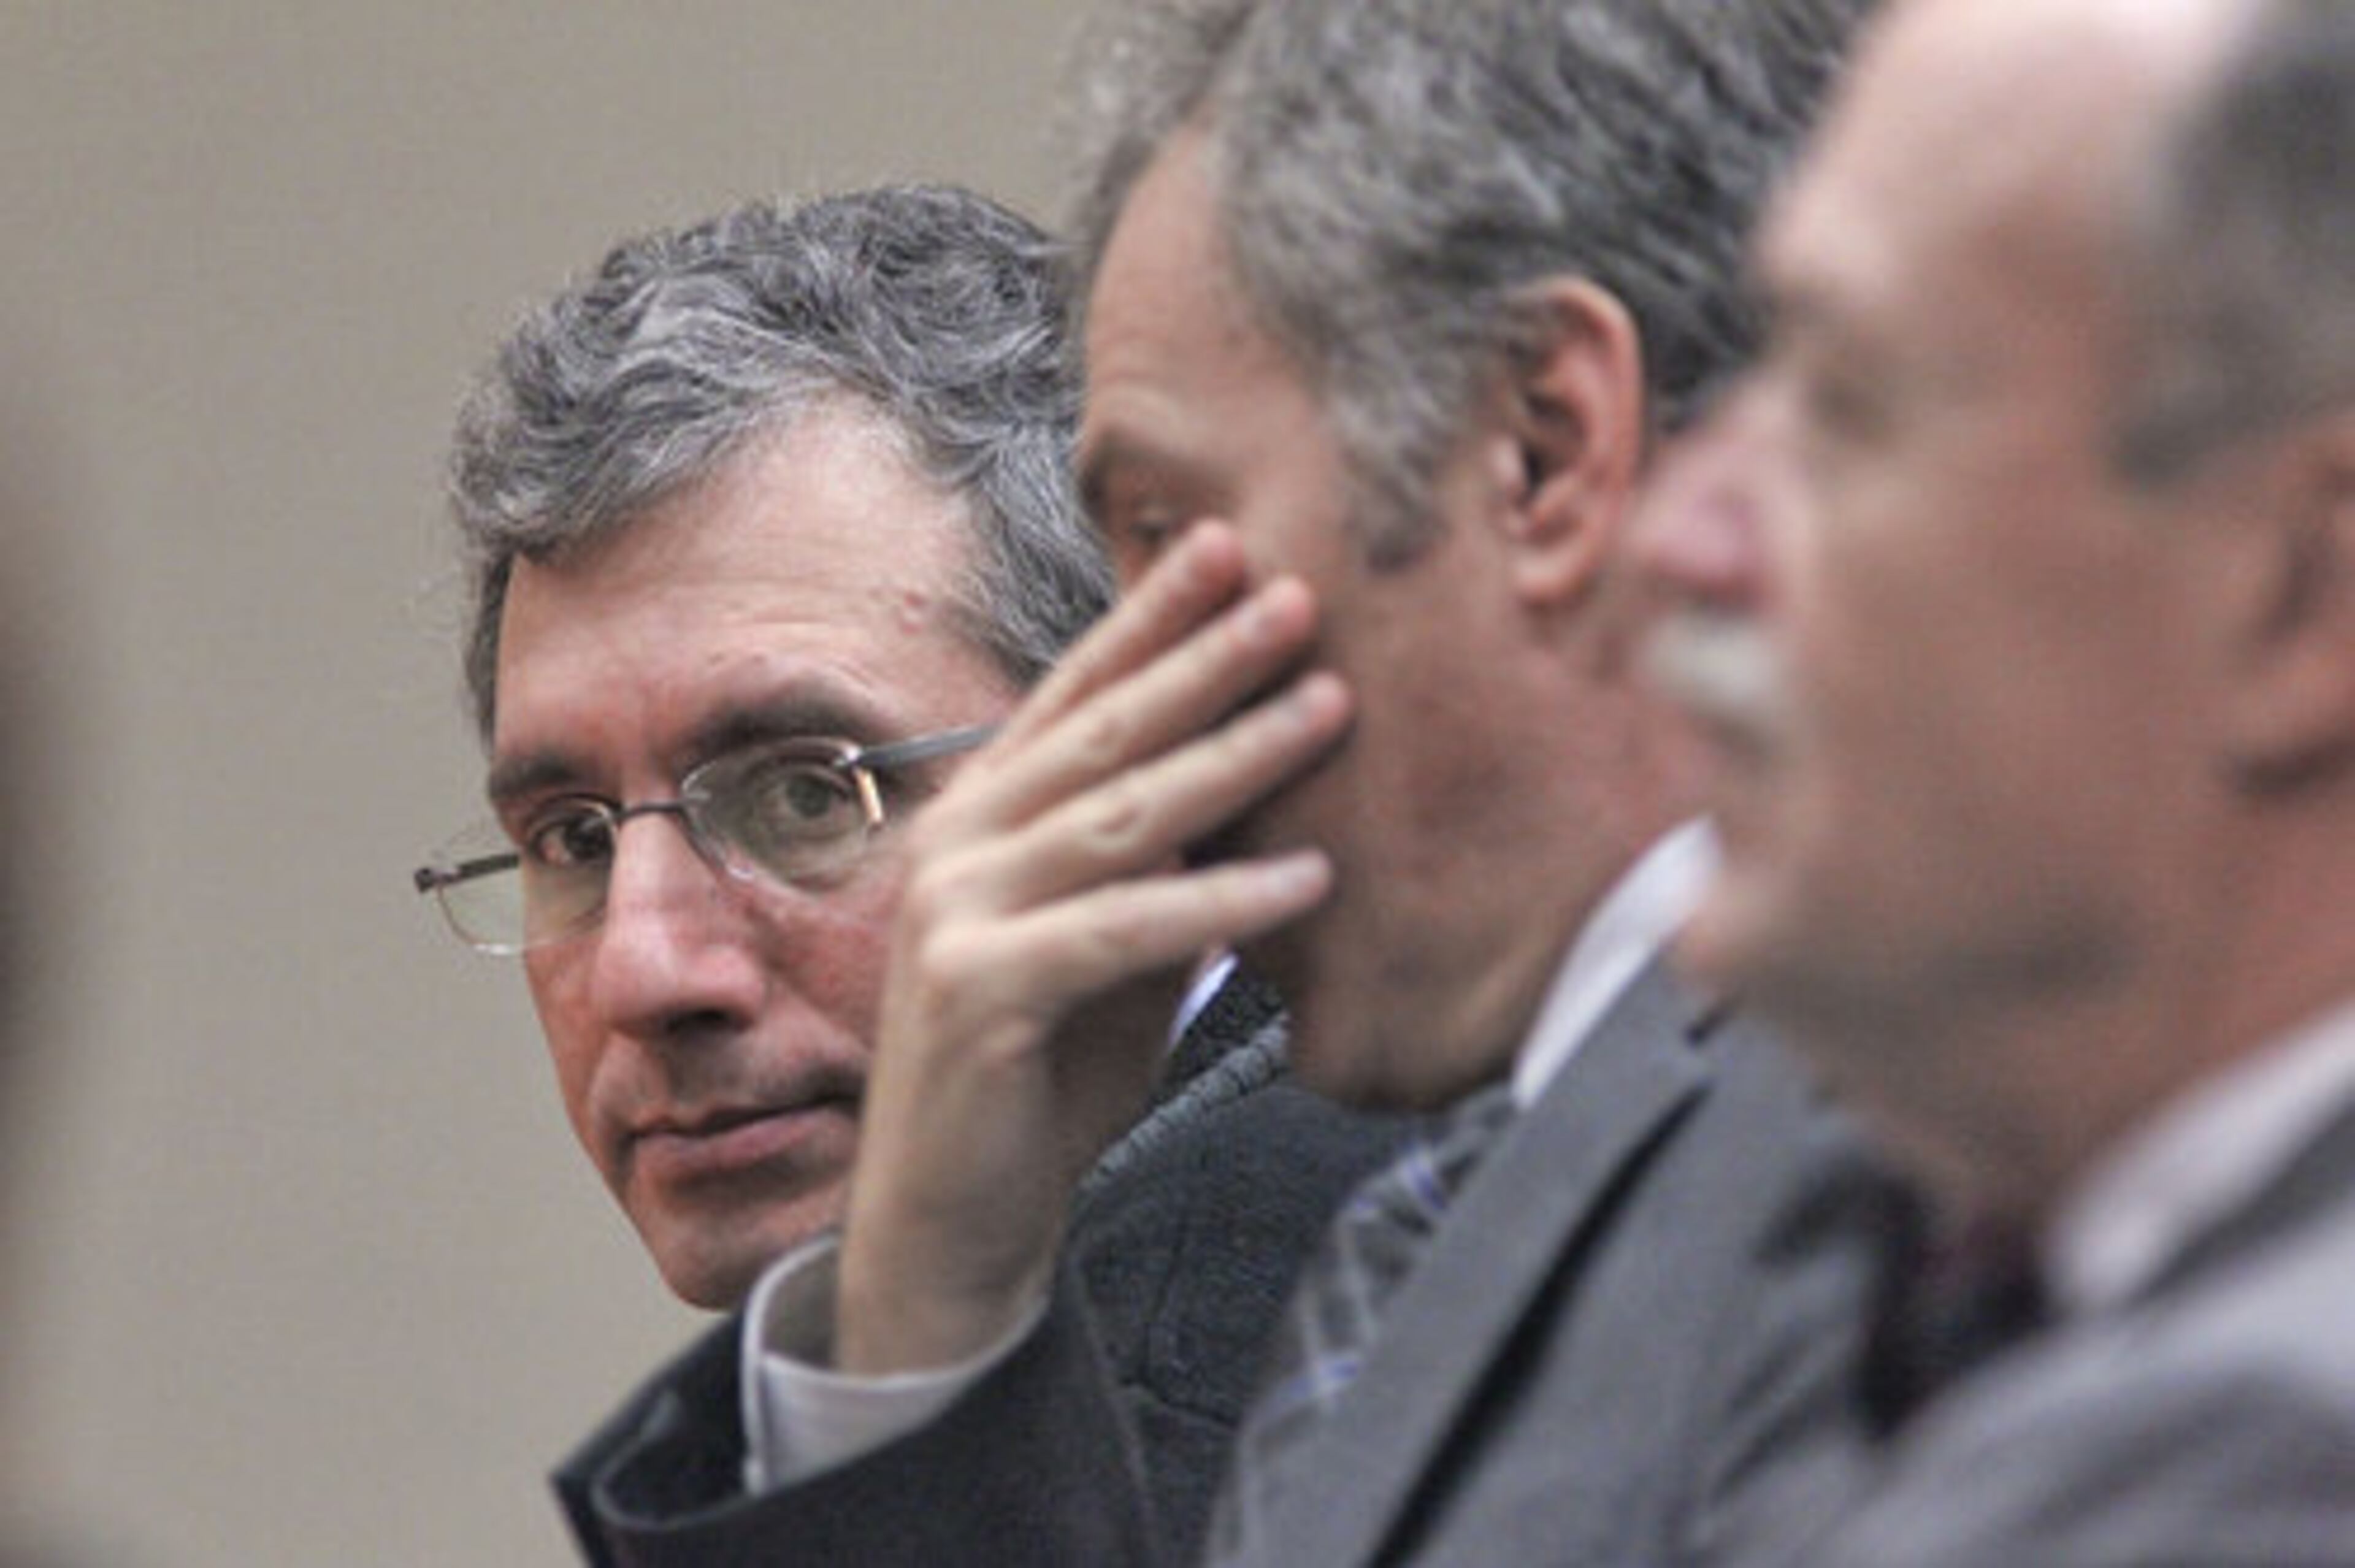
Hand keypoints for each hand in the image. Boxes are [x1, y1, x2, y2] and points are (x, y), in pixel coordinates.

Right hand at [836, 523, 1349, 1372]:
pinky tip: (1310, 874)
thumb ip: (1155, 866)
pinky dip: (1222, 903)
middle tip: (1299, 592)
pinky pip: (1124, 930)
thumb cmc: (1039, 1078)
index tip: (1226, 546)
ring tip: (1332, 703)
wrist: (953, 1220)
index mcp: (979, 820)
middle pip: (1101, 735)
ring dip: (1235, 756)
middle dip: (1206, 659)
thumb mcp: (1111, 949)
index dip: (1149, 620)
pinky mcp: (979, 993)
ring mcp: (956, 915)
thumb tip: (1253, 784)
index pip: (1074, 697)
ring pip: (1119, 818)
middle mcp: (955, 847)